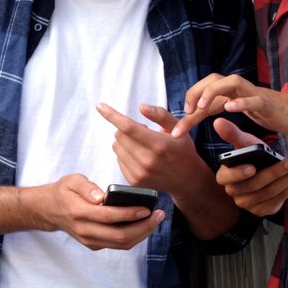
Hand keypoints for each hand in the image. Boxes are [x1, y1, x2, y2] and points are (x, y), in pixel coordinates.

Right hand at [37, 174, 164, 250]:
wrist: (49, 210)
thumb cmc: (64, 192)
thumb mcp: (71, 180)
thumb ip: (86, 186)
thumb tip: (101, 196)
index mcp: (78, 212)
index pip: (108, 217)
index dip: (130, 214)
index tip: (147, 208)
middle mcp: (84, 230)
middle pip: (119, 236)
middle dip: (143, 227)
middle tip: (159, 215)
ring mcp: (89, 240)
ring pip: (121, 244)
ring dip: (142, 235)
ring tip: (155, 221)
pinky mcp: (94, 245)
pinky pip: (118, 245)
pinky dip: (134, 237)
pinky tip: (144, 225)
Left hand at [96, 103, 211, 200]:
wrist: (187, 180)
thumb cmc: (182, 149)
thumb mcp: (178, 128)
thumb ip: (160, 115)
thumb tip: (141, 107)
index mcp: (159, 145)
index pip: (129, 127)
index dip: (112, 115)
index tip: (100, 106)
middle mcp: (148, 160)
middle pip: (120, 135)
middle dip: (126, 129)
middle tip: (143, 132)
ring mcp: (140, 173)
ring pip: (116, 147)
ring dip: (124, 141)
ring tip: (142, 144)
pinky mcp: (134, 181)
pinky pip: (118, 159)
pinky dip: (125, 153)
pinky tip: (140, 156)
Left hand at [171, 73, 287, 142]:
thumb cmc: (278, 117)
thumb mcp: (248, 117)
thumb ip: (228, 113)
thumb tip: (205, 116)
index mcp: (236, 94)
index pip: (208, 92)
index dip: (191, 103)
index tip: (179, 123)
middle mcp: (245, 90)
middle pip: (214, 80)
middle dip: (196, 93)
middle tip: (187, 111)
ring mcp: (258, 95)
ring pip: (232, 82)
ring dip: (212, 92)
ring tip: (200, 108)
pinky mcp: (272, 105)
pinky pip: (256, 100)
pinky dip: (242, 102)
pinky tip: (229, 108)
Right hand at [213, 117, 287, 215]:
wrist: (267, 170)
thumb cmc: (254, 156)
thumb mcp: (245, 143)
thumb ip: (232, 133)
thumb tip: (218, 121)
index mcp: (224, 176)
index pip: (227, 177)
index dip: (238, 173)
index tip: (252, 167)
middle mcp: (233, 192)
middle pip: (253, 185)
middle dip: (273, 172)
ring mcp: (246, 203)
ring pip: (267, 193)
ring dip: (285, 179)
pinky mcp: (261, 210)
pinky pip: (275, 202)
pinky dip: (287, 189)